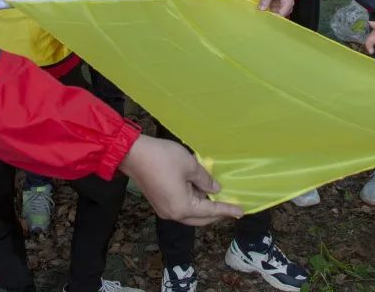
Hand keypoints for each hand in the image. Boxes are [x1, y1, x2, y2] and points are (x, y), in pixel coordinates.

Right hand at [119, 135, 243, 224]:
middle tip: (230, 207)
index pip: (211, 211)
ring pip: (190, 214)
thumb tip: (214, 189)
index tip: (241, 211)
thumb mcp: (190, 165)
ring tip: (217, 198)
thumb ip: (205, 179)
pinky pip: (181, 208)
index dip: (227, 209)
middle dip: (216, 213)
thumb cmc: (163, 158)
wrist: (133, 154)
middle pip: (200, 219)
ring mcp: (164, 210)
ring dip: (204, 208)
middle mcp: (174, 214)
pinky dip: (193, 203)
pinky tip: (199, 192)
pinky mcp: (159, 203)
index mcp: (183, 207)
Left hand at [258, 0, 297, 16]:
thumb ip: (266, 0)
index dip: (272, 18)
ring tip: (259, 17)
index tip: (262, 19)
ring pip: (275, 16)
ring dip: (268, 16)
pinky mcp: (278, 7)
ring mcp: (282, 7)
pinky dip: (267, 13)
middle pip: (279, 17)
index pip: (280, 15)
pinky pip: (272, 12)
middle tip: (259, 19)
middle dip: (270, 18)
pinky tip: (260, 14)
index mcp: (288, 3)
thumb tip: (261, 9)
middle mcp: (287, 7)